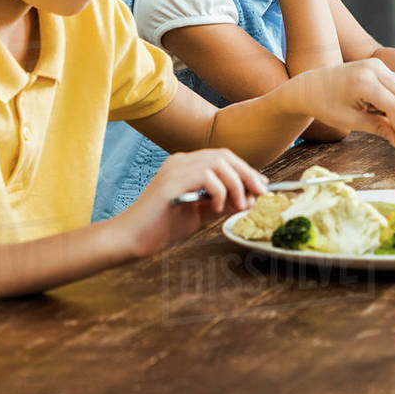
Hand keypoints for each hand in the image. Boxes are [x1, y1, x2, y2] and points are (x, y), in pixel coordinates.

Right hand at [115, 148, 267, 258]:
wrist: (133, 238)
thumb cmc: (163, 226)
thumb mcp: (201, 213)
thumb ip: (224, 203)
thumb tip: (251, 199)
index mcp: (185, 165)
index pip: (222, 157)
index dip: (244, 169)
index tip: (261, 185)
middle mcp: (180, 161)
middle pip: (223, 155)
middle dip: (246, 173)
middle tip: (260, 192)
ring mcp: (174, 168)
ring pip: (217, 162)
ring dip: (235, 184)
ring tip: (239, 204)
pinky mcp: (171, 182)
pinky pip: (205, 175)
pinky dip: (219, 190)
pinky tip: (217, 206)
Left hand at [278, 59, 394, 145]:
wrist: (310, 87)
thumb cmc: (325, 104)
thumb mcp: (350, 120)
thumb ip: (378, 128)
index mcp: (363, 82)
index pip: (393, 104)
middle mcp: (372, 68)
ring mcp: (375, 63)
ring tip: (390, 124)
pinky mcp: (376, 64)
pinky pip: (394, 82)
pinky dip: (394, 98)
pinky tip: (380, 111)